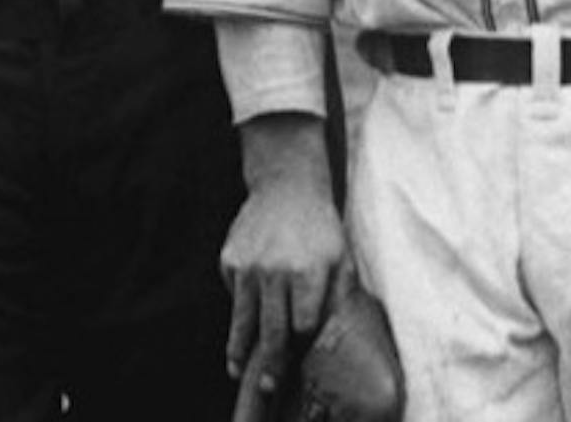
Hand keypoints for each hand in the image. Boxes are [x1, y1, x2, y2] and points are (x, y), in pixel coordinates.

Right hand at [224, 114, 346, 421]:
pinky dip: (240, 302)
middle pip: (271, 329)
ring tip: (236, 368)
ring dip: (239, 347)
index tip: (297, 353)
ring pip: (243, 318)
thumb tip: (327, 337)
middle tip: (268, 385)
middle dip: (269, 362)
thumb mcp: (340, 257)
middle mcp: (276, 271)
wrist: (287, 184)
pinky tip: (250, 299)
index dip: (300, 340)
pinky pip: (233, 293)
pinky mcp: (229, 259)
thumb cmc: (320, 227)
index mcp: (309, 272)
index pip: (302, 324)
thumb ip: (337, 297)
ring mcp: (248, 265)